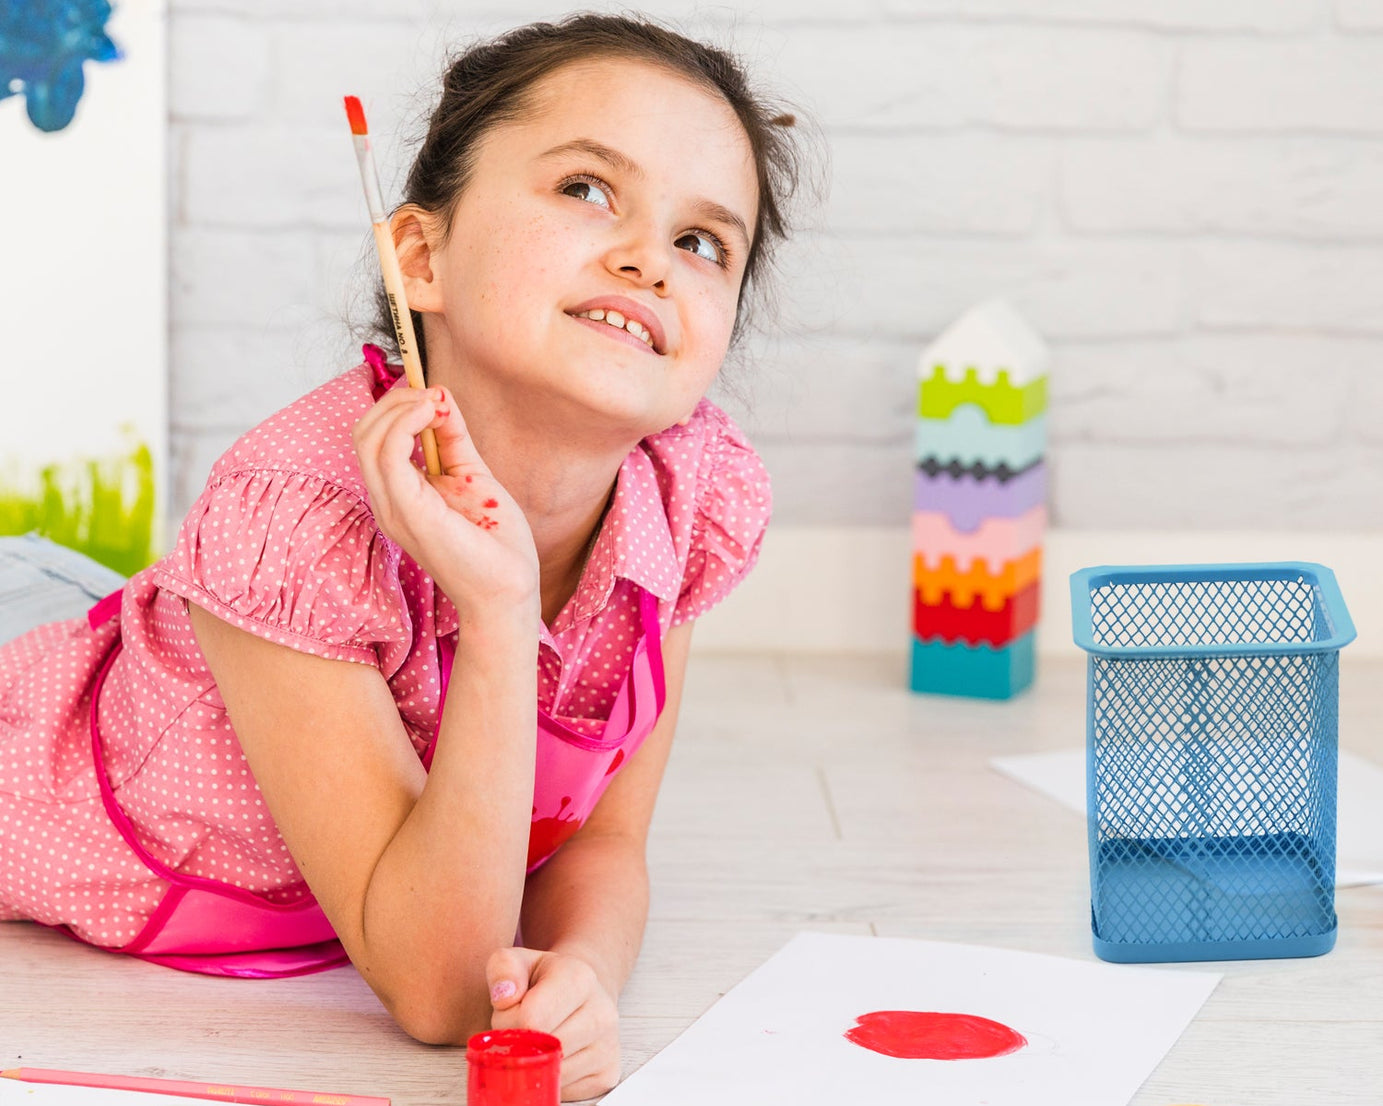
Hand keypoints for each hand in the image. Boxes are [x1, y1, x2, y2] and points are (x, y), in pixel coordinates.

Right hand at [352, 385, 538, 614]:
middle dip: (395, 401)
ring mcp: (394, 508)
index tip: (437, 396)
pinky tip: (434, 414)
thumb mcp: (471, 475)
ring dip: (402, 407)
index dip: (398, 406)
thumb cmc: (494, 543)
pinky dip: (407, 424)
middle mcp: (388, 502)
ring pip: (368, 439)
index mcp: (398, 495)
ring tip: (436, 403)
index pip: (373, 439)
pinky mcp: (410, 512)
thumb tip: (441, 395)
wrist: (509, 590)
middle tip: (434, 395)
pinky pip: (388, 456)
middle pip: (363, 433)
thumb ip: (453, 437)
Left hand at [487, 946, 620, 1100]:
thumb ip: (503, 968)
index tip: (510, 1012)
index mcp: (580, 978)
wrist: (581, 993)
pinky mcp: (606, 1074)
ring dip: (534, 1065)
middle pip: (542, 1049)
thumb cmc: (544, 980)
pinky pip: (564, 1090)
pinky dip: (550, 1079)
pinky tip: (552, 1056)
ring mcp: (608, 1046)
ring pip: (553, 1074)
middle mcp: (602, 1012)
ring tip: (537, 1041)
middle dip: (520, 1045)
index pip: (531, 1019)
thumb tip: (504, 997)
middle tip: (522, 1029)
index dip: (508, 1022)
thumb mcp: (519, 961)